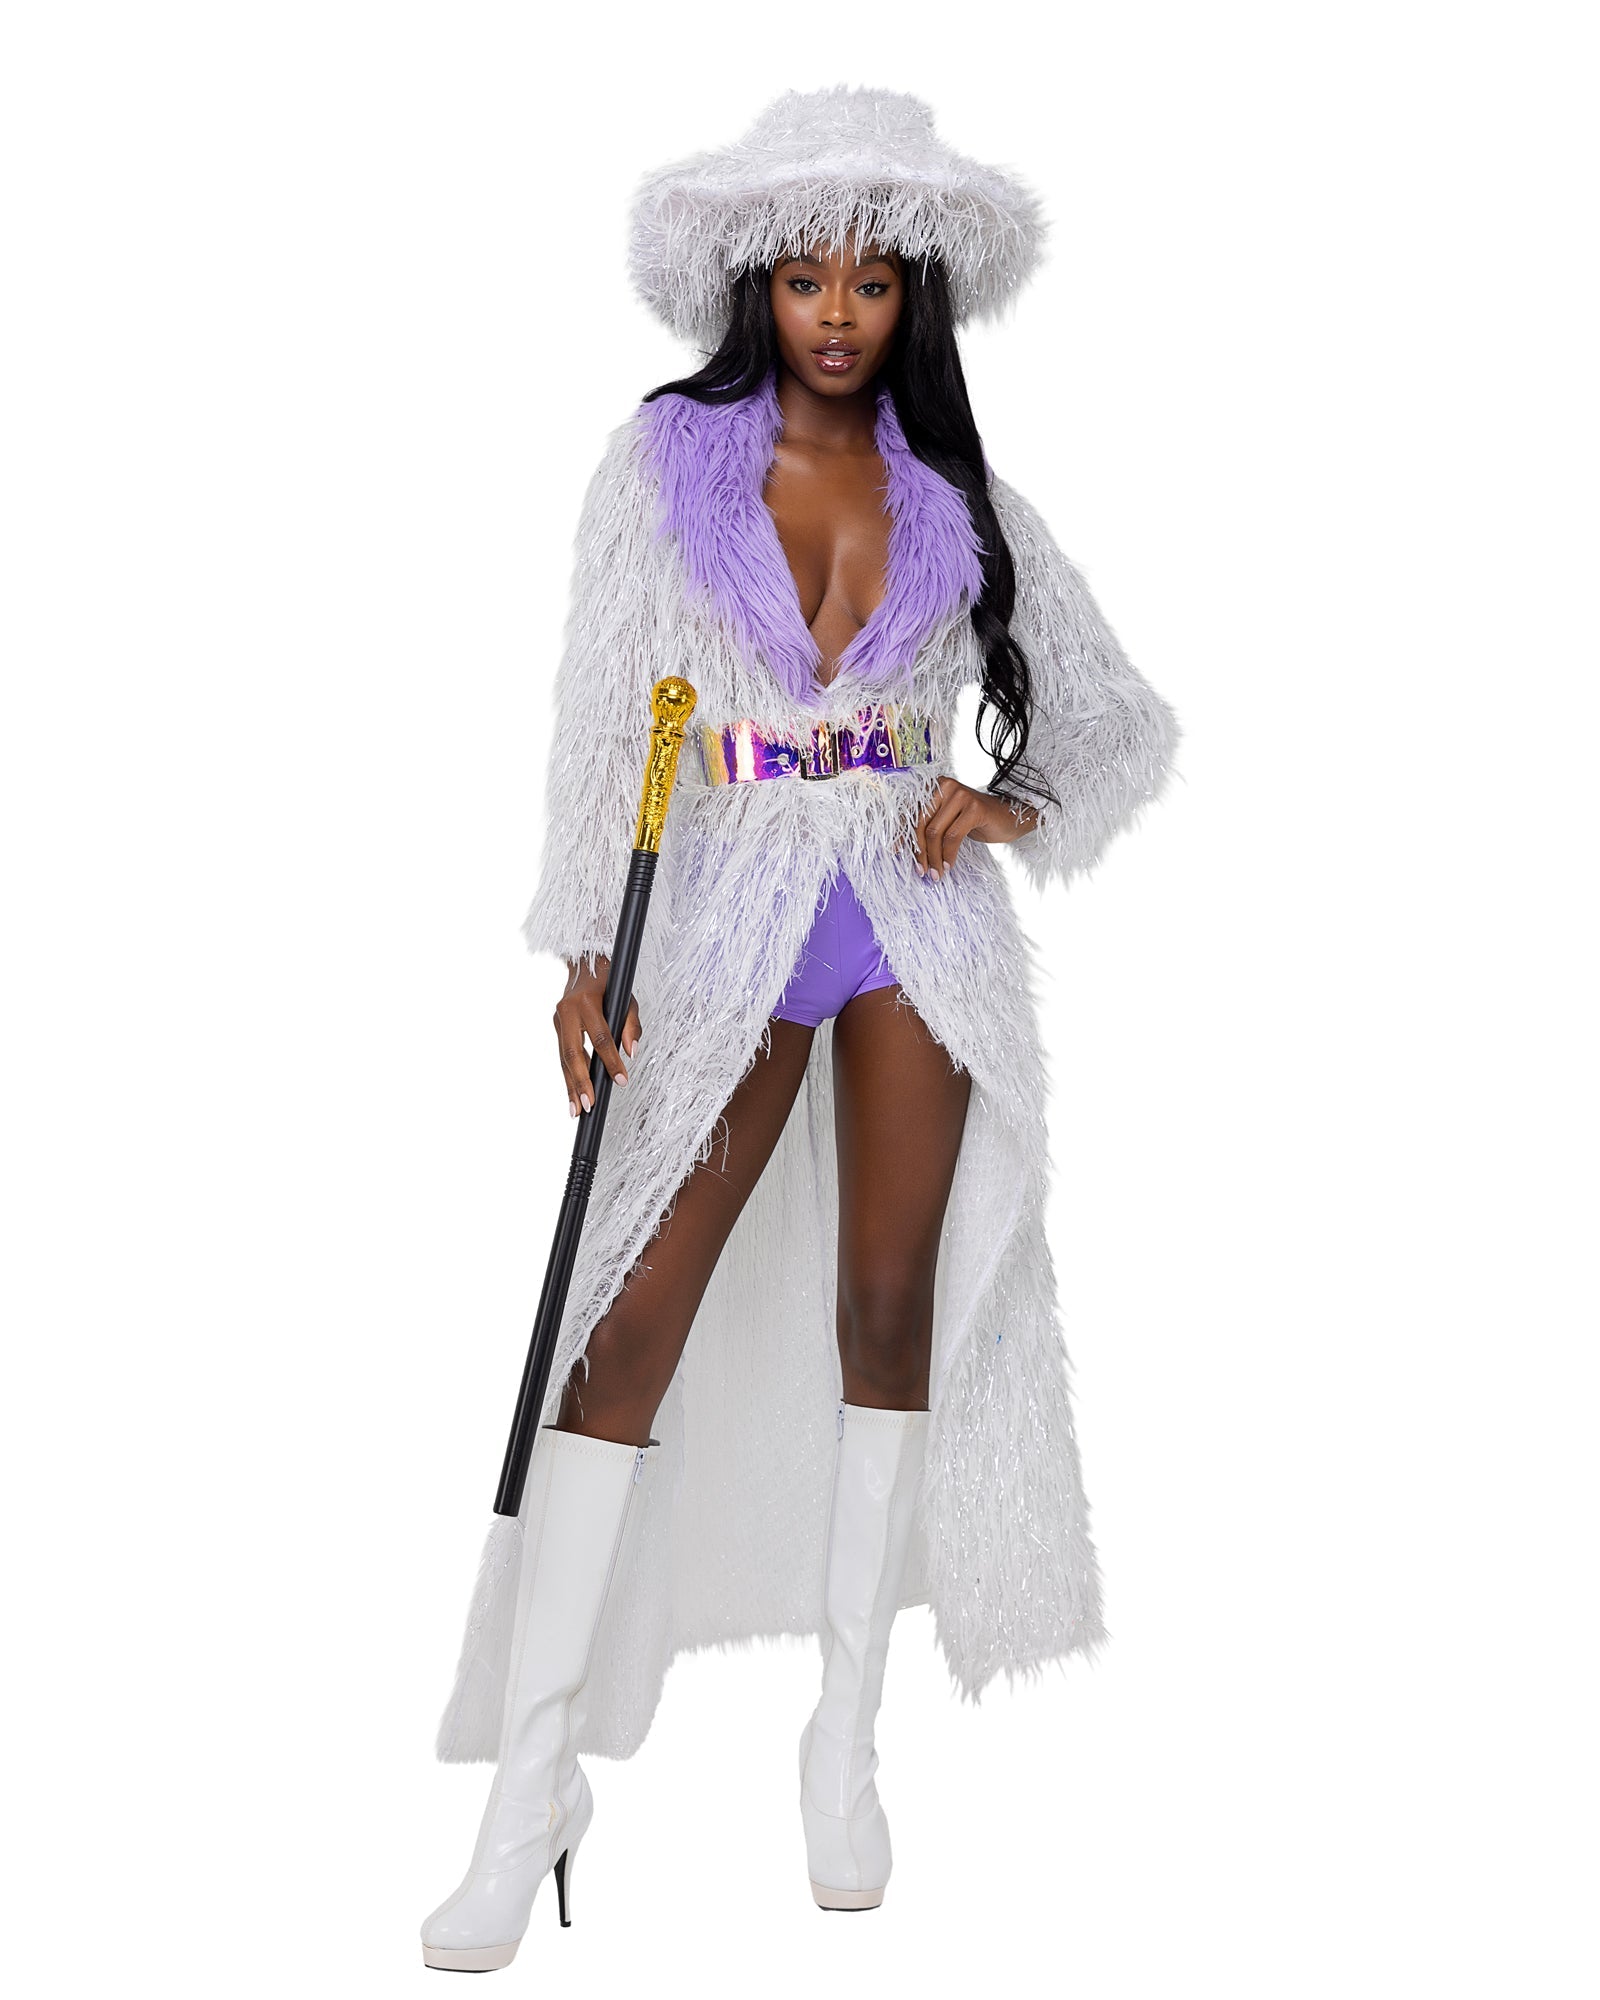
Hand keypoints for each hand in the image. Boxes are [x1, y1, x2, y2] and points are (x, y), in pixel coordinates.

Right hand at [555, 955, 642, 1117]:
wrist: (585, 965)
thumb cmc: (610, 984)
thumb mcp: (628, 999)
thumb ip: (632, 1026)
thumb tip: (632, 1053)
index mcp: (587, 1002)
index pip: (600, 1037)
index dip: (611, 1061)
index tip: (621, 1081)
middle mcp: (568, 1011)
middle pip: (574, 1053)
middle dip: (581, 1081)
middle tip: (589, 1105)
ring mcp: (559, 1019)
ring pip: (564, 1058)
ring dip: (570, 1086)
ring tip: (577, 1110)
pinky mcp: (557, 1027)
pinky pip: (564, 1055)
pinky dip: (569, 1076)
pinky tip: (573, 1096)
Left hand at [905, 777, 1039, 880]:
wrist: (1009, 817)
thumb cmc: (975, 820)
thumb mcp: (948, 819)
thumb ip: (929, 825)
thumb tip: (904, 848)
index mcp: (934, 786)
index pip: (911, 811)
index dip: (902, 834)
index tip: (896, 853)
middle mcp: (944, 786)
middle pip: (921, 823)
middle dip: (919, 851)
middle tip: (922, 871)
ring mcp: (960, 795)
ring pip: (935, 832)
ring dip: (934, 858)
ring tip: (936, 874)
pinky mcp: (974, 808)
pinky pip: (953, 837)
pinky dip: (948, 855)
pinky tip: (948, 866)